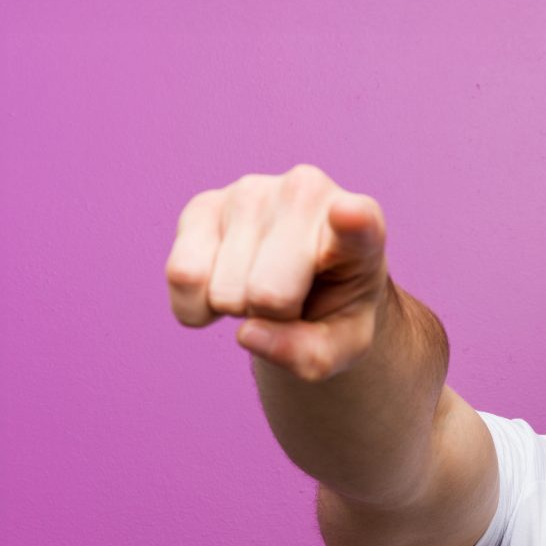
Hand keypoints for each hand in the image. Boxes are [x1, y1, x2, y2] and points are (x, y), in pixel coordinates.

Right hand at [165, 164, 389, 382]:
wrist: (303, 280)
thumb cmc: (332, 306)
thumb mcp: (341, 347)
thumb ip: (309, 354)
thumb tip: (249, 334)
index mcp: (363, 224)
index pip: (357, 219)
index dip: (352, 221)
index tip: (349, 214)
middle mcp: (307, 191)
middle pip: (269, 295)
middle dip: (272, 316)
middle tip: (290, 299)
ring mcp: (251, 191)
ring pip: (224, 291)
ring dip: (237, 308)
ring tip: (262, 284)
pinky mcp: (203, 205)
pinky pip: (182, 277)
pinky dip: (197, 305)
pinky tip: (224, 281)